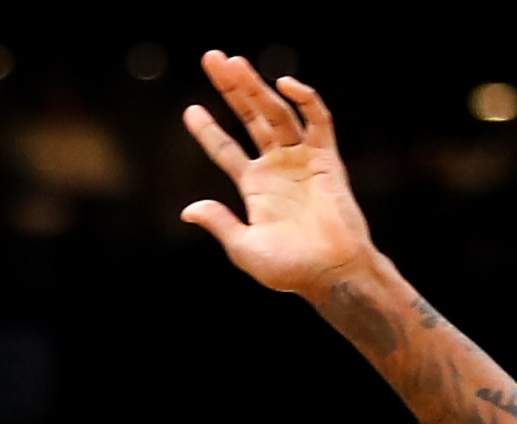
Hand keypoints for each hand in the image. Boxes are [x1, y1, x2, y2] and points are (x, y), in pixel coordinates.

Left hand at [181, 51, 375, 300]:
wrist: (330, 273)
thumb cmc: (289, 269)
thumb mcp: (243, 247)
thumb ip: (219, 223)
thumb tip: (187, 210)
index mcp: (255, 186)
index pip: (225, 149)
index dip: (208, 130)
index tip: (190, 109)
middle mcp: (277, 166)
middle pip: (250, 117)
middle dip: (231, 88)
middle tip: (211, 57)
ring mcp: (302, 159)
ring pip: (277, 112)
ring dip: (256, 86)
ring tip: (233, 62)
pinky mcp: (327, 158)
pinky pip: (318, 120)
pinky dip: (305, 100)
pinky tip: (285, 84)